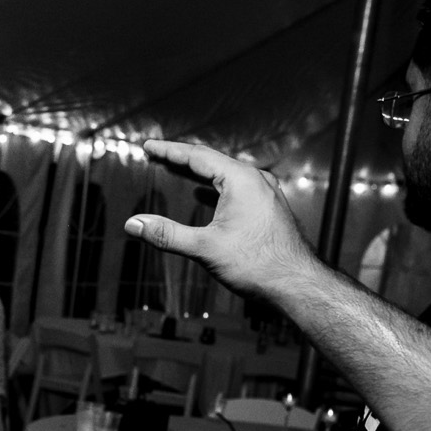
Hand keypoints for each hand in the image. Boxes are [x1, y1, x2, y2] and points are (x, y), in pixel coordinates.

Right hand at [125, 141, 326, 304]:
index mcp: (241, 179)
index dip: (169, 151)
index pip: (197, 156)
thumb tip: (133, 224)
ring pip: (224, 175)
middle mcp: (255, 180)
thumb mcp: (204, 248)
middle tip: (157, 155)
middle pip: (211, 161)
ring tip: (175, 171)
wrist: (296, 283)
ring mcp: (264, 193)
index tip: (148, 147)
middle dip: (181, 159)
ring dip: (198, 173)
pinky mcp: (267, 207)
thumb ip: (166, 234)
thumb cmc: (258, 264)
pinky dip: (214, 188)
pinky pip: (236, 189)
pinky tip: (203, 195)